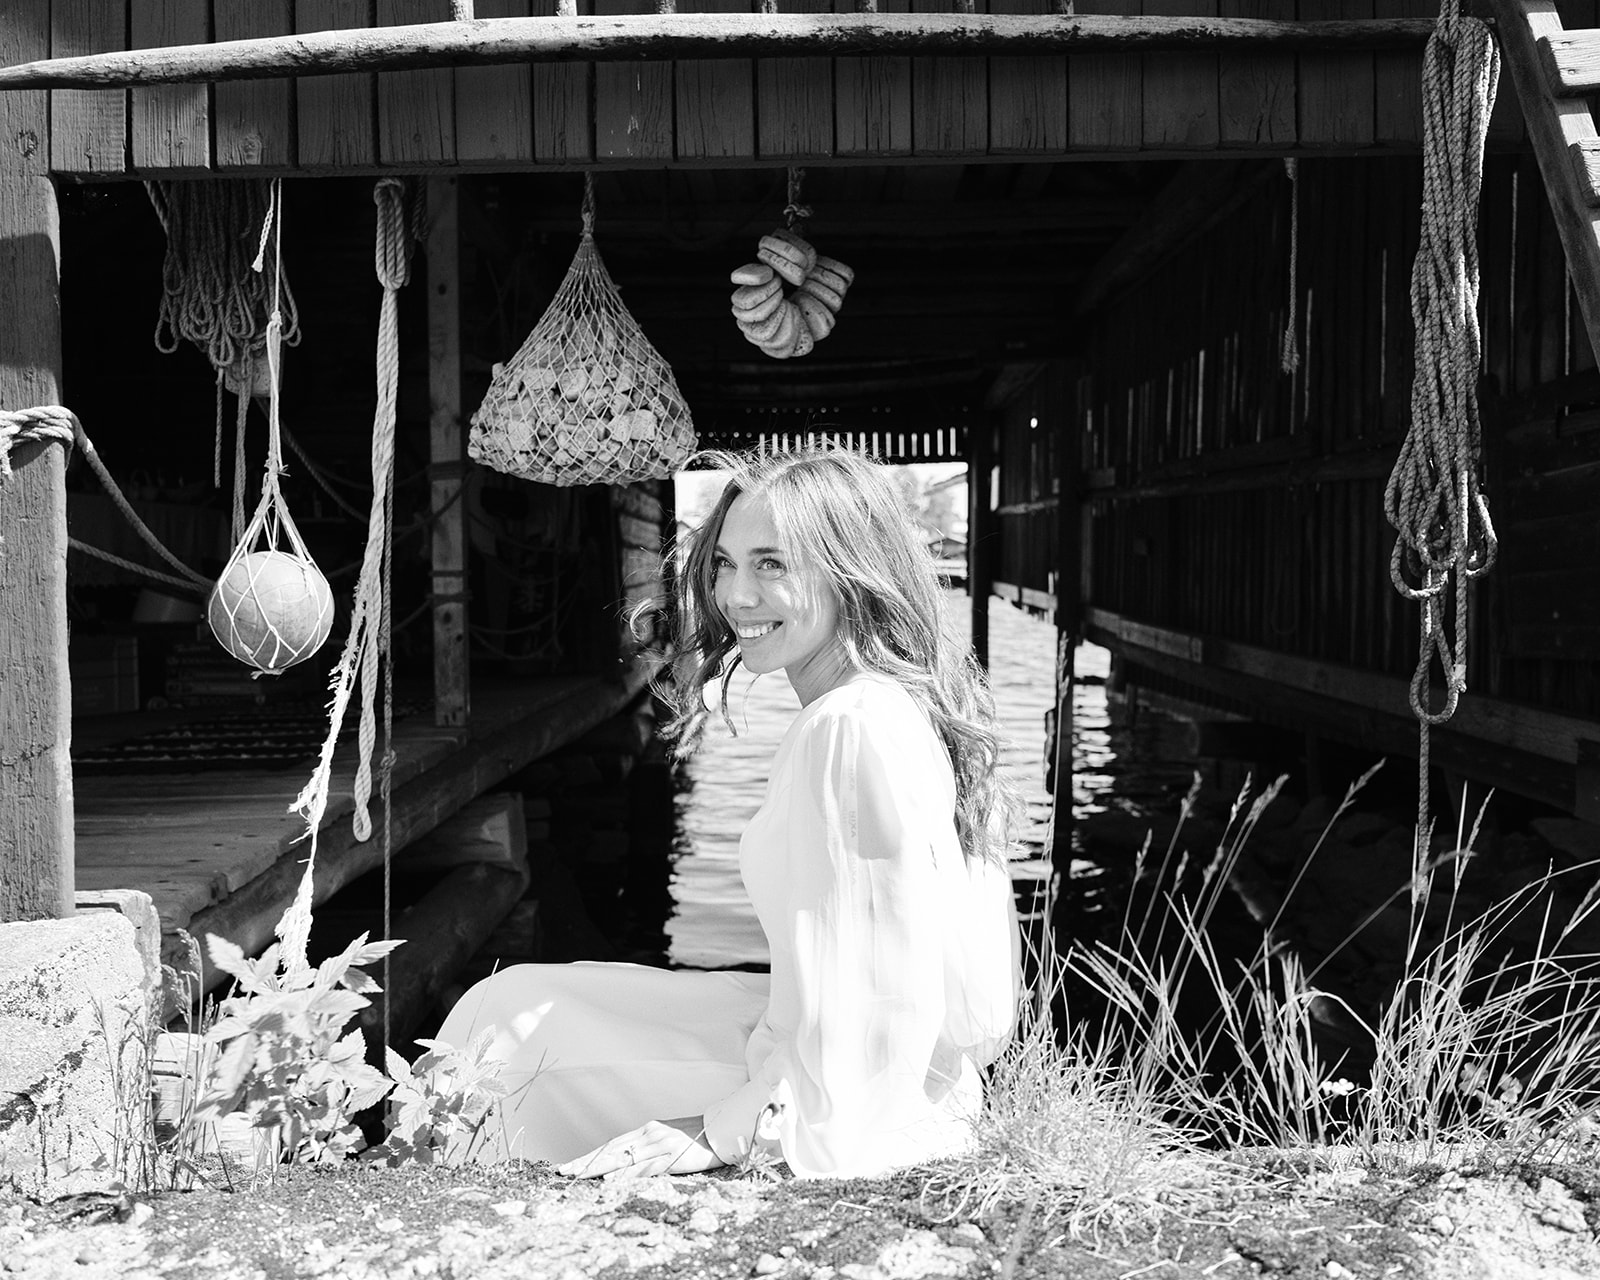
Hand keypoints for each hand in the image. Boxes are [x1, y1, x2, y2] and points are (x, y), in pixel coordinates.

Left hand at [554, 1116, 725, 1179]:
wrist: (723, 1128)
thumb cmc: (695, 1137)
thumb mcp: (667, 1138)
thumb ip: (648, 1147)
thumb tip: (626, 1161)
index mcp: (647, 1130)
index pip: (612, 1144)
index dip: (590, 1155)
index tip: (570, 1165)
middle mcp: (650, 1134)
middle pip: (612, 1150)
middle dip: (586, 1162)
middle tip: (564, 1171)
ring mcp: (661, 1144)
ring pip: (624, 1158)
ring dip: (600, 1168)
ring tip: (579, 1176)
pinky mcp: (673, 1156)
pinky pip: (646, 1167)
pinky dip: (627, 1174)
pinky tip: (613, 1180)